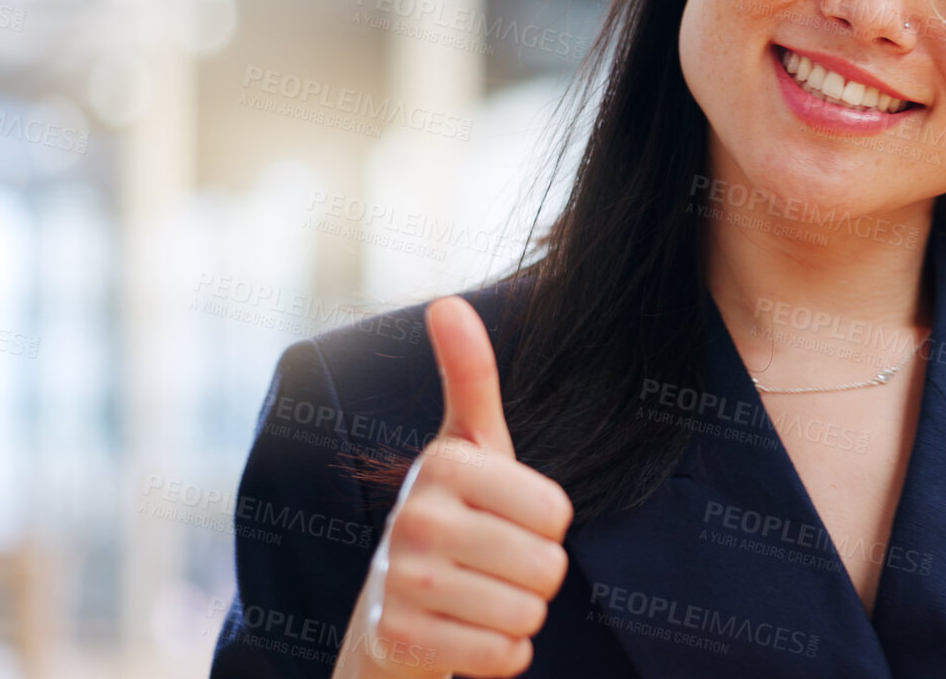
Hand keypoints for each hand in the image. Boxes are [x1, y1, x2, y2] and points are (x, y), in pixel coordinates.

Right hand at [334, 297, 574, 678]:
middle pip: (547, 566)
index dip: (548, 526)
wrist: (389, 613)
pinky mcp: (399, 641)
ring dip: (519, 616)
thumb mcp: (469, 445)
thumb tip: (446, 303)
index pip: (556, 511)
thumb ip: (470, 375)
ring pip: (528, 613)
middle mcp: (413, 517)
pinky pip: (504, 656)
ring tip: (480, 598)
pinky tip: (468, 634)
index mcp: (442, 464)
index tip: (508, 519)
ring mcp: (401, 582)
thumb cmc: (452, 517)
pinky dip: (502, 655)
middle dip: (537, 576)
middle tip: (495, 566)